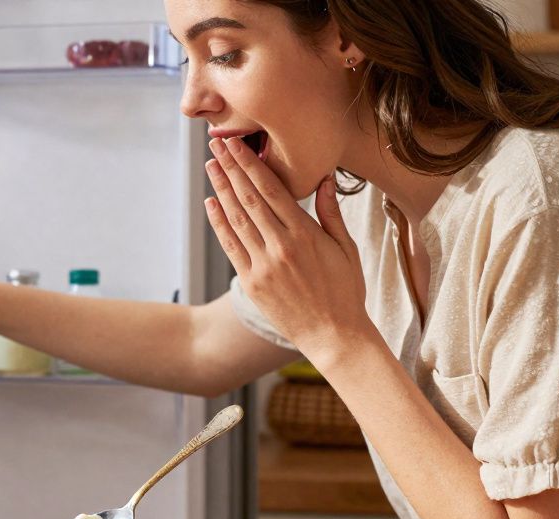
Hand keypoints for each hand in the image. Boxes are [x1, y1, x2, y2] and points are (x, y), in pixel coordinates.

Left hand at [202, 136, 377, 364]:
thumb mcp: (347, 248)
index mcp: (305, 235)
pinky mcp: (252, 283)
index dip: (251, 164)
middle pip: (249, 198)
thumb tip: (324, 179)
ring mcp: (263, 266)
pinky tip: (211, 203)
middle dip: (231, 168)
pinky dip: (219, 223)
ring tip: (211, 166)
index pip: (272, 190)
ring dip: (221, 189)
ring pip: (236, 219)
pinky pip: (231, 246)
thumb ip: (331, 213)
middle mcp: (280, 247)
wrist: (333, 336)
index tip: (237, 144)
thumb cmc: (345, 291)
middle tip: (216, 143)